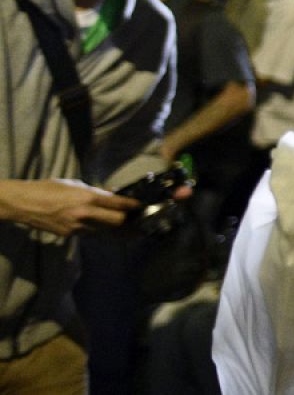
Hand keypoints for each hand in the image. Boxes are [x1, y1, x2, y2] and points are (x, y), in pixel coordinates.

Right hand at [0, 178, 139, 236]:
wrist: (24, 204)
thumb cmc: (49, 189)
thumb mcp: (75, 184)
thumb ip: (95, 192)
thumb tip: (112, 195)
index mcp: (87, 197)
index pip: (118, 203)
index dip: (132, 206)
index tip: (141, 206)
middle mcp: (85, 214)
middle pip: (117, 222)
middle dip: (131, 224)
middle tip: (143, 225)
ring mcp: (77, 227)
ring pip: (106, 233)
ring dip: (120, 233)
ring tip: (134, 234)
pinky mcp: (70, 236)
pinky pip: (91, 235)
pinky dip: (102, 233)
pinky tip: (110, 233)